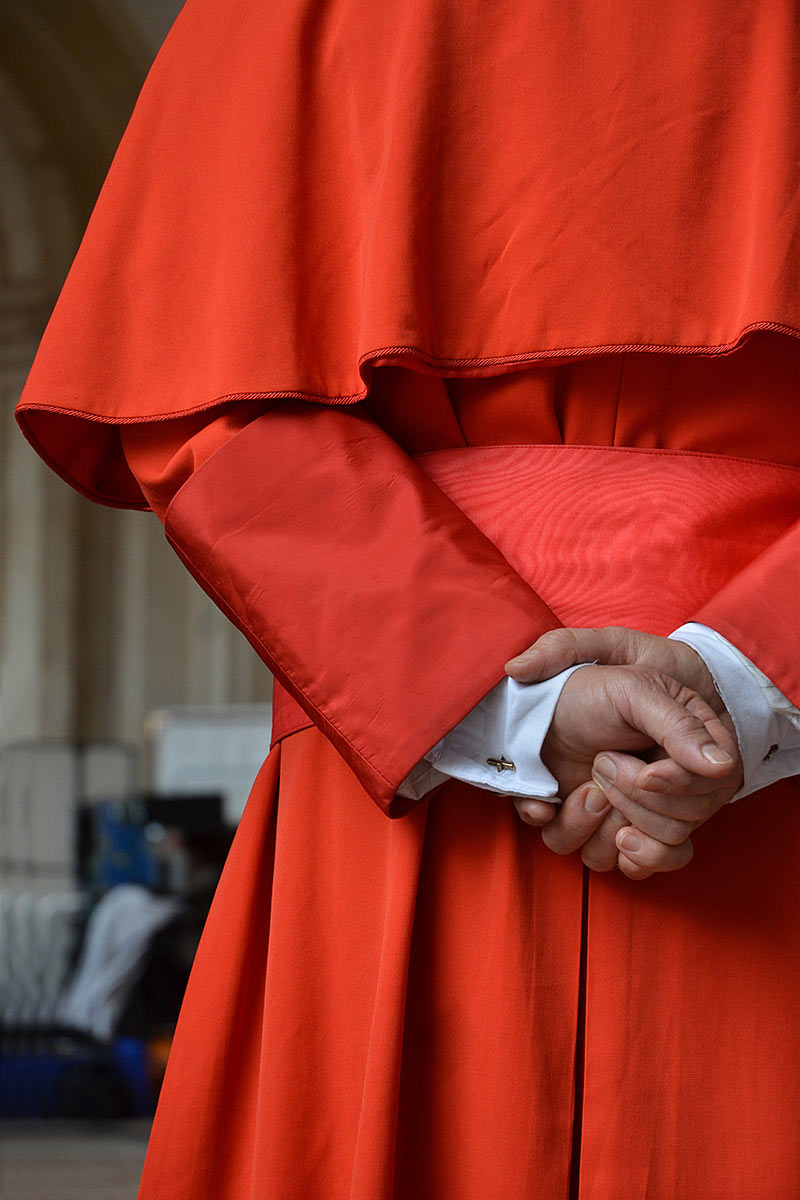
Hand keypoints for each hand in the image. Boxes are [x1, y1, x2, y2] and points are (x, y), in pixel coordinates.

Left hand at [504, 628, 742, 877]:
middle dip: (632, 799)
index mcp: (693, 754)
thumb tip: (722, 766)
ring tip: (584, 786)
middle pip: (677, 830)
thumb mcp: (636, 693)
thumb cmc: (591, 693)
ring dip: (603, 823)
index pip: (708, 793)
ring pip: (640, 856)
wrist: (537, 708)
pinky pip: (607, 862)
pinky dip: (576, 833)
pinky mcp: (602, 833)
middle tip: (602, 760)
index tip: (645, 770)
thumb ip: (678, 727)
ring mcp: (638, 816)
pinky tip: (559, 803)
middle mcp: (672, 792)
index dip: (674, 787)